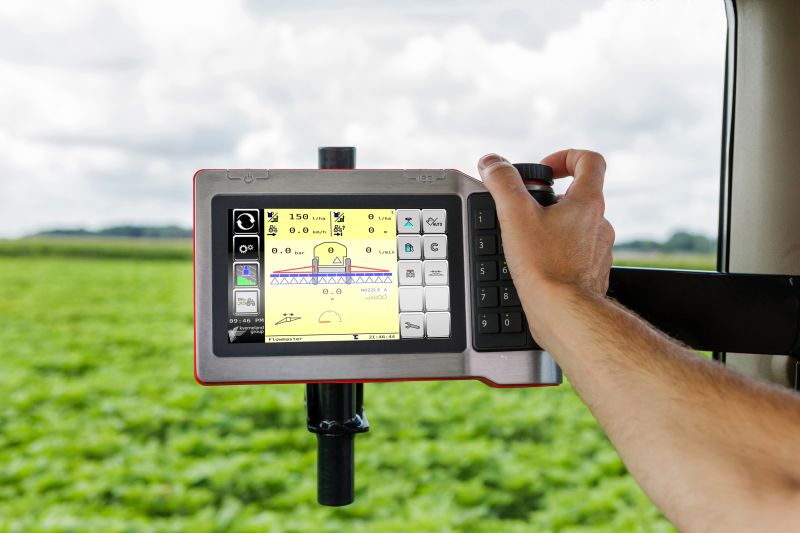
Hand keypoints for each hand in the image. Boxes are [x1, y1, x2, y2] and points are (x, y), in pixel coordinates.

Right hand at [477, 149, 614, 318]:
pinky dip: (558, 253)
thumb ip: (503, 183)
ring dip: (555, 227)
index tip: (546, 170)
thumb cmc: (545, 267)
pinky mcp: (592, 273)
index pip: (590, 160)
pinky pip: (577, 254)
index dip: (566, 157)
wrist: (564, 313)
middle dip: (551, 198)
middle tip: (527, 210)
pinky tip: (538, 264)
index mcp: (588, 202)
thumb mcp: (515, 215)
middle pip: (580, 195)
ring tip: (528, 240)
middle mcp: (600, 224)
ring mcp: (599, 250)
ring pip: (578, 227)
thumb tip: (492, 163)